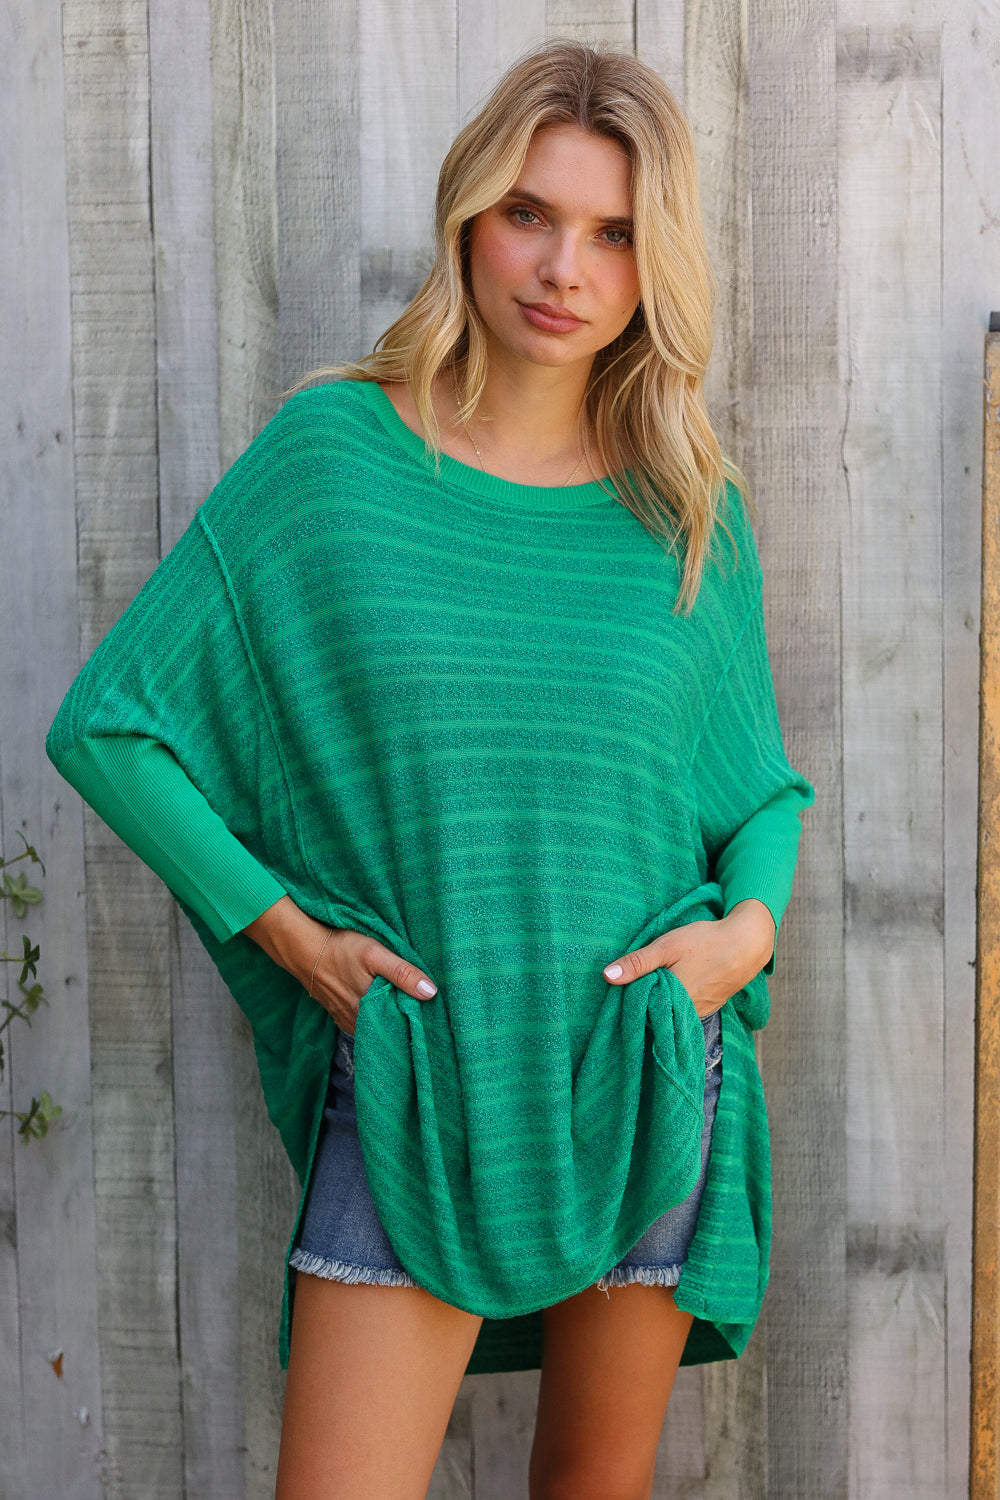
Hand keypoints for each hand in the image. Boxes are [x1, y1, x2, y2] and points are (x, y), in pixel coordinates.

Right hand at [242, 895, 437, 1033]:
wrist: (303, 948)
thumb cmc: (341, 948)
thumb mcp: (375, 954)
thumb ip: (402, 973)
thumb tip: (430, 992)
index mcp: (369, 1010)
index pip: (400, 1026)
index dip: (415, 1022)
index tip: (431, 1018)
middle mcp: (356, 1020)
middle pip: (386, 1028)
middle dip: (403, 1024)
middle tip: (421, 1016)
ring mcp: (345, 1018)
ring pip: (372, 1027)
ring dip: (386, 1022)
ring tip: (404, 1012)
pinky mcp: (337, 1013)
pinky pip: (359, 1023)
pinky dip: (370, 1019)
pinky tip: (379, 1009)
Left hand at [601, 898, 775, 1018]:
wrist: (747, 943)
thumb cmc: (705, 941)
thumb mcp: (667, 946)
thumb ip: (638, 963)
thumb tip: (607, 976)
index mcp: (673, 1001)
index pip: (640, 1011)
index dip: (630, 1001)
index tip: (623, 989)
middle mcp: (687, 1014)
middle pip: (656, 1015)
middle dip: (645, 1003)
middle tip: (639, 983)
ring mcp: (700, 1013)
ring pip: (671, 1014)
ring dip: (661, 1003)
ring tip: (657, 983)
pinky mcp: (709, 1008)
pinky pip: (685, 1012)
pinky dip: (676, 1003)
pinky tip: (674, 987)